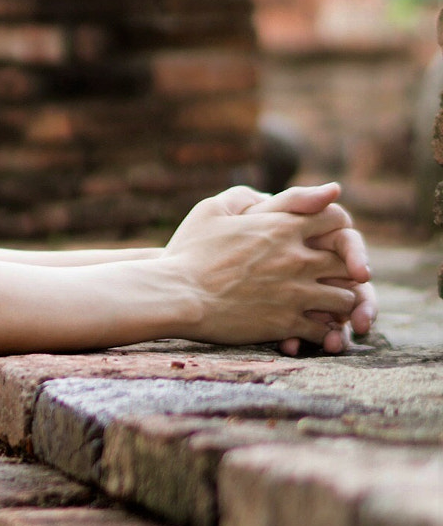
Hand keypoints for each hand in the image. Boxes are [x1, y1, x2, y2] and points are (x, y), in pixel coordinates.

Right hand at [162, 183, 361, 347]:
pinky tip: (312, 330)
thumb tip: (266, 193)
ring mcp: (295, 293)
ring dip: (340, 303)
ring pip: (345, 299)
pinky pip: (325, 329)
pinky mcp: (287, 323)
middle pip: (348, 263)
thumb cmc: (187, 253)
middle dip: (346, 271)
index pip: (336, 220)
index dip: (337, 230)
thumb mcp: (209, 211)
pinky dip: (324, 331)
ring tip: (326, 307)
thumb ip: (242, 197)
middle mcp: (296, 259)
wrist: (176, 295)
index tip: (328, 241)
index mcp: (281, 227)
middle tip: (334, 278)